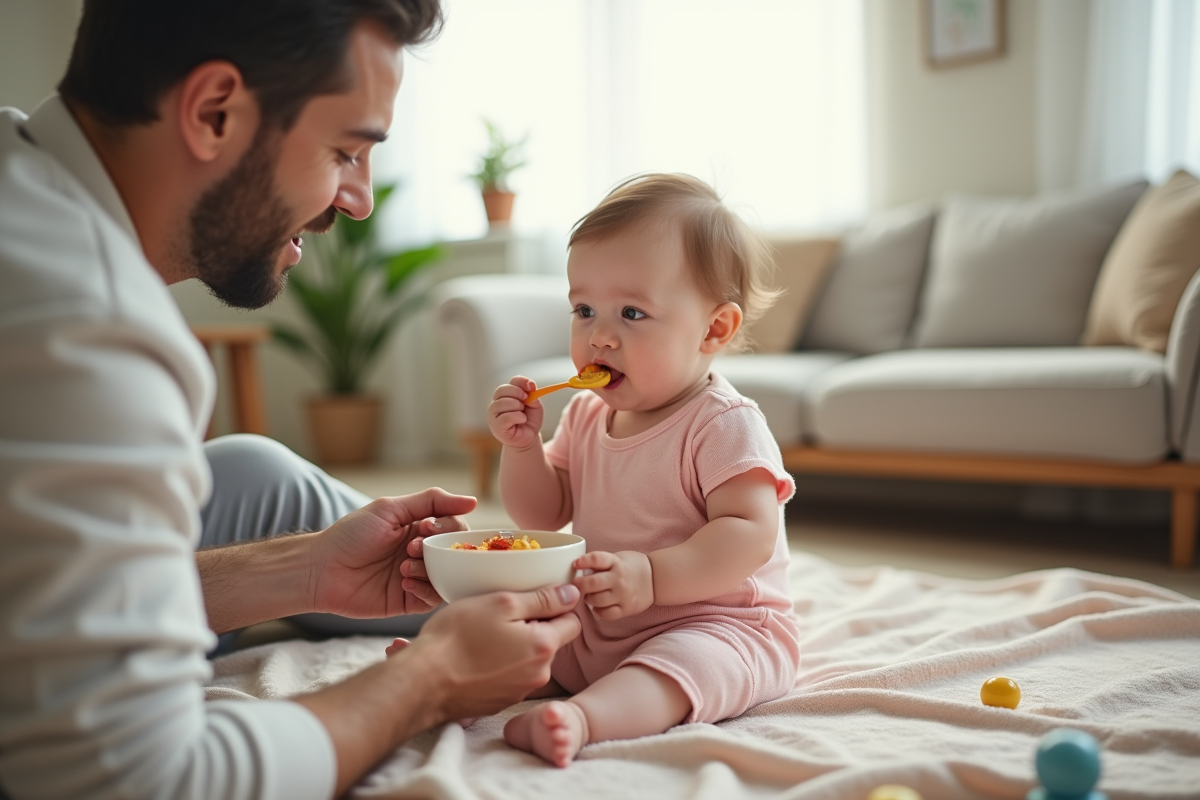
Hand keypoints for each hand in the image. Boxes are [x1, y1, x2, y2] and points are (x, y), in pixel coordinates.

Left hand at [309, 488, 476, 617]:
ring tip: (403, 567)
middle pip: (456, 553)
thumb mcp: (390, 509)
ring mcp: (418, 577)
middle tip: (413, 549)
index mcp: (422, 528)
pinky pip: (433, 598)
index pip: (456, 527)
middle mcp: (424, 553)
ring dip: (430, 570)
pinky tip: (403, 582)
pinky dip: (424, 589)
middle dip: (440, 551)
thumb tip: (473, 500)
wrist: (321, 570)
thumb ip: (432, 501)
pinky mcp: (409, 601)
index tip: (427, 528)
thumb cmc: (351, 535)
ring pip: (448, 576)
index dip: (449, 528)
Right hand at [412, 584, 582, 720]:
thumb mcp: (502, 603)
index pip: (572, 621)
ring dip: (515, 645)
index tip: (531, 600)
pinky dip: (500, 664)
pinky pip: (511, 676)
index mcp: (544, 647)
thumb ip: (542, 599)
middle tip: (500, 615)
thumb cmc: (457, 638)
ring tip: (484, 635)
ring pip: (529, 659)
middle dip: (532, 626)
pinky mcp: (500, 702)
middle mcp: (538, 674)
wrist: (423, 682)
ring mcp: (519, 691)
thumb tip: (573, 594)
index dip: (555, 606)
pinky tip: (477, 656)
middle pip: (550, 641)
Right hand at [488, 376, 543, 449]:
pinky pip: (505, 417)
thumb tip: (531, 387)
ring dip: (516, 406)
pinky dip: (516, 417)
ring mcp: (494, 415)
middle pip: (502, 389)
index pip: (511, 382)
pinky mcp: (496, 426)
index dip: (521, 382)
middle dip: (517, 392)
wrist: (528, 437)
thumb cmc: (529, 420)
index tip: (531, 386)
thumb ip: (533, 396)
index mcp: (507, 395)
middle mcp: (497, 403)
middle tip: (526, 399)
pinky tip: (522, 420)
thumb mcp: (535, 406)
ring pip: (501, 403)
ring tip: (523, 413)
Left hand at [573, 550, 653, 619]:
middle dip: (579, 585)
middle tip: (576, 585)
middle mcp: (619, 579)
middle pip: (592, 584)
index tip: (575, 564)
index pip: (596, 559)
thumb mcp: (618, 558)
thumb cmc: (631, 566)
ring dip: (588, 599)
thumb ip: (601, 563)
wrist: (656, 578)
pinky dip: (598, 612)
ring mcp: (623, 595)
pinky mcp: (627, 608)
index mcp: (616, 562)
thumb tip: (577, 570)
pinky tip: (598, 607)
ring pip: (597, 601)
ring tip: (589, 596)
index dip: (583, 561)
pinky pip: (607, 614)